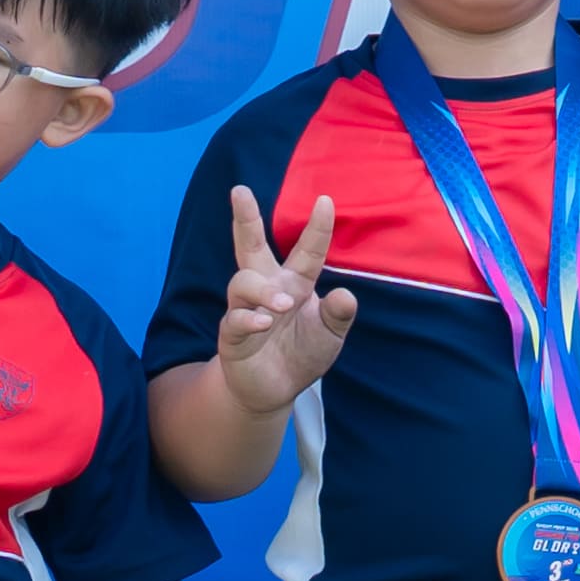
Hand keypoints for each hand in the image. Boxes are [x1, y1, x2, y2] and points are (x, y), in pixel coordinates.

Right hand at [209, 186, 356, 416]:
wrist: (274, 390)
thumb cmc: (302, 353)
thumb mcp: (330, 335)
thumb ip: (339, 315)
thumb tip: (347, 296)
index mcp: (295, 283)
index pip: (307, 250)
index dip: (317, 227)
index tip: (326, 200)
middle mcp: (268, 289)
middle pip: (251, 246)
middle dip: (245, 218)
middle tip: (240, 190)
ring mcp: (246, 309)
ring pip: (243, 282)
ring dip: (263, 290)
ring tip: (284, 304)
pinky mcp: (232, 335)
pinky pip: (235, 319)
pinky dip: (250, 319)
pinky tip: (264, 323)